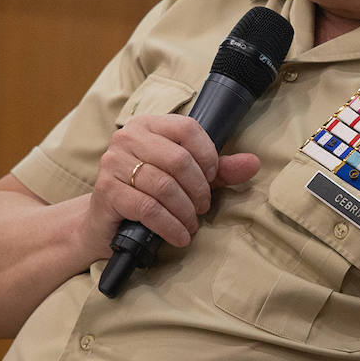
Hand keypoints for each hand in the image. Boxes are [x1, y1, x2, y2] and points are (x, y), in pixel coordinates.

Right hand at [81, 113, 260, 259]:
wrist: (105, 222)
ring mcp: (112, 163)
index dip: (208, 156)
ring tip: (191, 224)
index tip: (212, 179)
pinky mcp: (106, 190)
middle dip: (198, 189)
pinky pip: (148, 208)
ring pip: (164, 186)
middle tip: (202, 208)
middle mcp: (127, 137)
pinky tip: (179, 235)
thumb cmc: (148, 194)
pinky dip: (170, 225)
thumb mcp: (187, 179)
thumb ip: (219, 170)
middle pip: (178, 159)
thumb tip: (254, 163)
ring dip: (185, 211)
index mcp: (148, 125)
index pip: (188, 128)